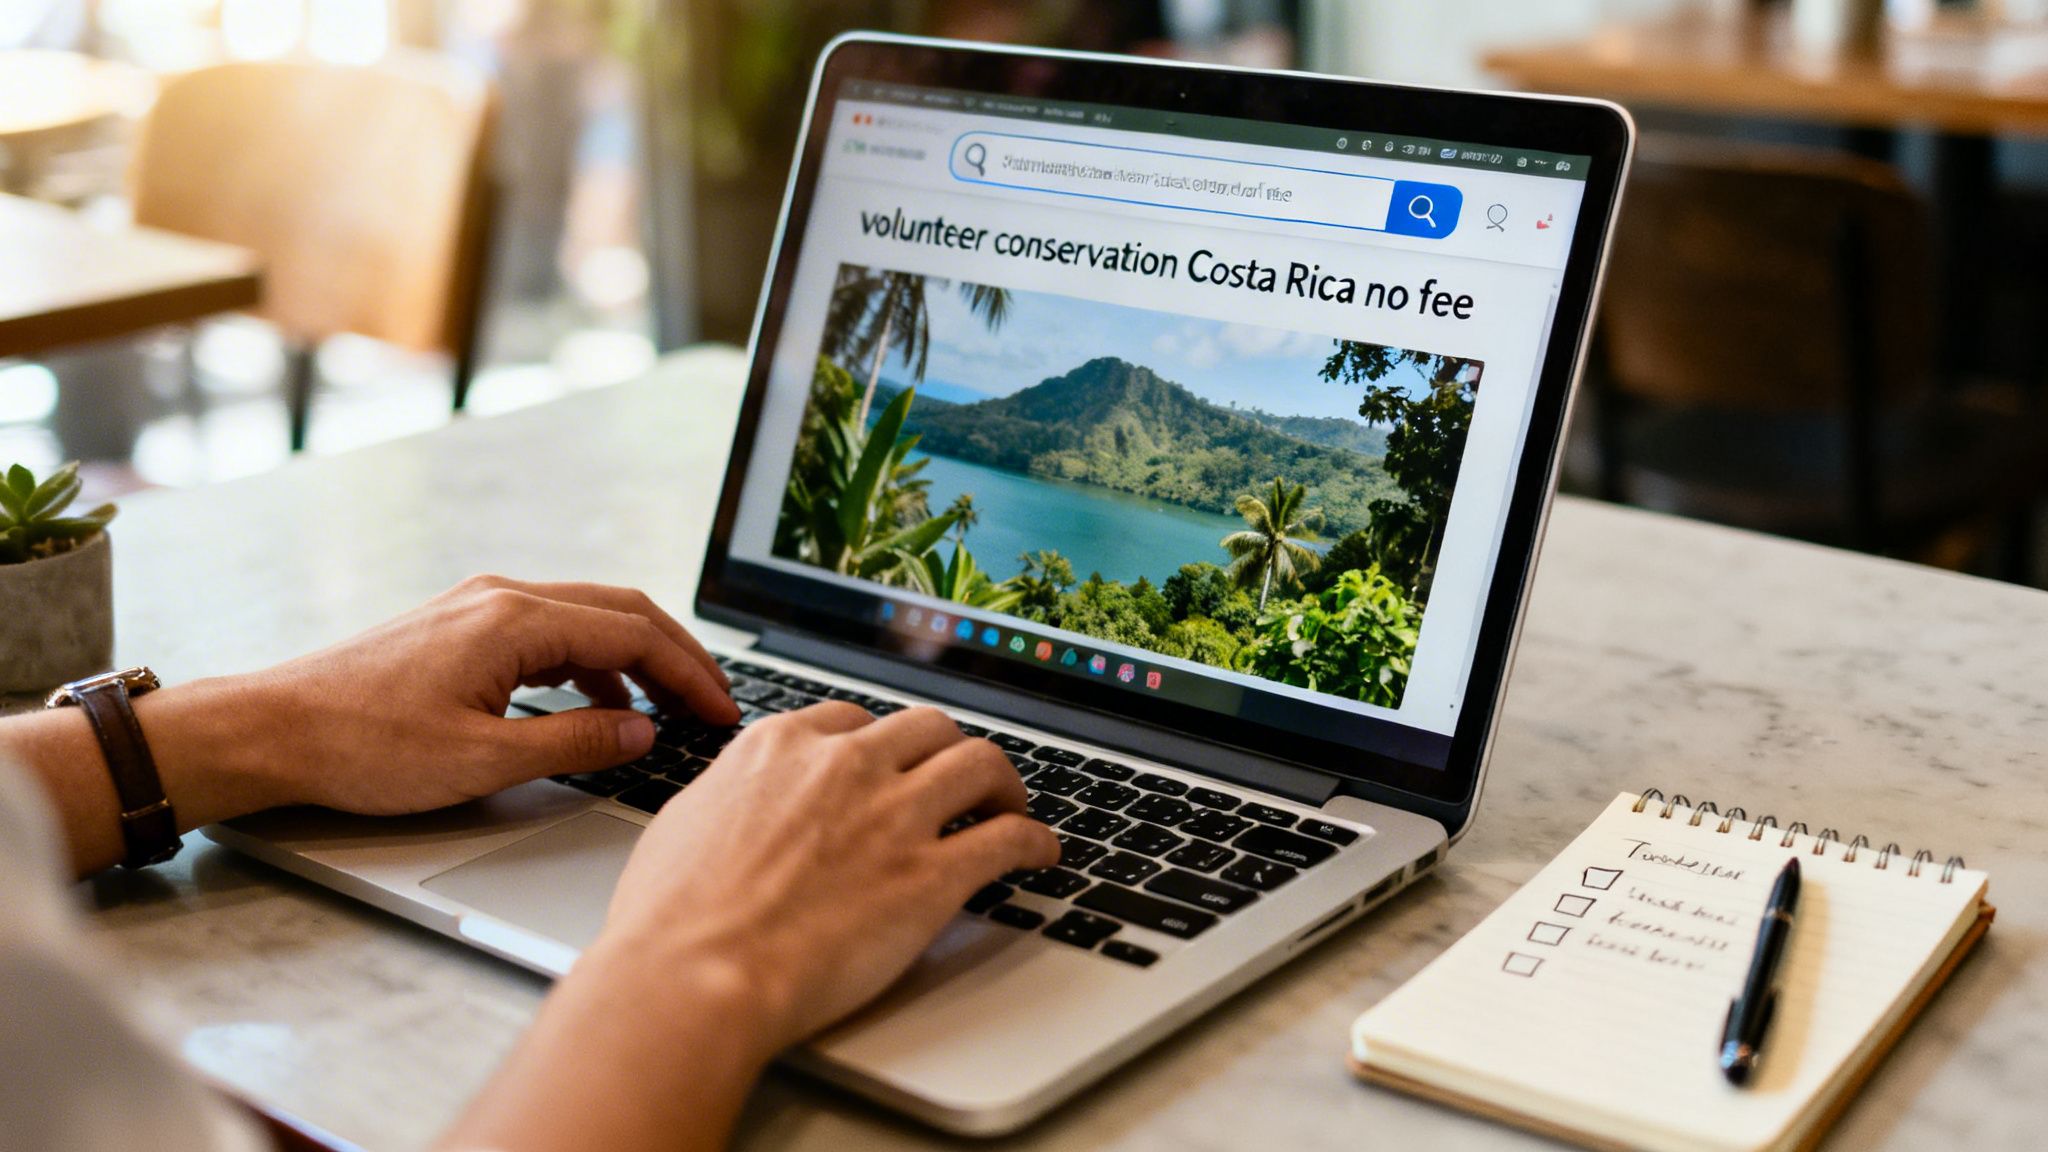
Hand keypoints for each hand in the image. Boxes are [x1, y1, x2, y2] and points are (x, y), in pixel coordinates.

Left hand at [145, 575, 739, 824]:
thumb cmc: (361, 747)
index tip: (722, 712)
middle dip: (677, 657)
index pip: (634, 634)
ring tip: (668, 711)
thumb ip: (575, 744)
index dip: (690, 675)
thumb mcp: (483, 761)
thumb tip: (642, 733)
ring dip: (636, 661)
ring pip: (586, 620)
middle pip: (620, 611)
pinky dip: (591, 666)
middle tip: (714, 704)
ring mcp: (478, 608)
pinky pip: (550, 634)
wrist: (269, 731)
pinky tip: (597, 709)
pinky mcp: (459, 629)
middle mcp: (501, 597)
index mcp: (515, 620)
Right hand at [591, 703, 1059, 1057]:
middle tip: (959, 779)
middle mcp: (845, 766)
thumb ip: (730, 797)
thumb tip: (739, 801)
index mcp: (781, 747)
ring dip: (1004, 783)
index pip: (854, 722)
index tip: (893, 764)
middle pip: (927, 728)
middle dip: (949, 750)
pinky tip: (1041, 854)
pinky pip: (1009, 838)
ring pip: (980, 763)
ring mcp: (894, 815)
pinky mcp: (931, 874)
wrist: (694, 973)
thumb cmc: (672, 918)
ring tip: (1011, 805)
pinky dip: (1036, 840)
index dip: (881, 745)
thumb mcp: (685, 822)